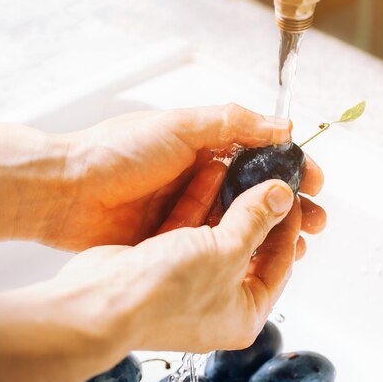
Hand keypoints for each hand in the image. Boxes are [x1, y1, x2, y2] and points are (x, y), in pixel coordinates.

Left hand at [46, 104, 298, 250]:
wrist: (65, 194)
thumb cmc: (116, 153)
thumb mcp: (179, 126)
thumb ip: (231, 123)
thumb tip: (281, 126)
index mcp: (206, 146)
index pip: (261, 155)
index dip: (291, 167)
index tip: (316, 181)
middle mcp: (202, 178)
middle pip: (258, 191)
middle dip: (291, 203)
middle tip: (316, 220)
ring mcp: (189, 210)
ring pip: (242, 220)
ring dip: (271, 229)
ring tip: (300, 244)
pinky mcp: (175, 237)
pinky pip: (215, 243)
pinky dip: (241, 248)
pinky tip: (261, 258)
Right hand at [55, 180, 313, 352]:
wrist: (100, 301)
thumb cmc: (165, 293)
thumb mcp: (226, 250)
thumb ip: (256, 219)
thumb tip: (281, 197)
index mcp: (244, 313)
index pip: (280, 264)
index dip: (288, 226)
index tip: (290, 195)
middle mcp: (218, 302)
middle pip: (250, 248)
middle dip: (260, 213)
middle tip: (270, 183)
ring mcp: (188, 283)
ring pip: (218, 235)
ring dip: (229, 204)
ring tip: (244, 171)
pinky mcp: (163, 264)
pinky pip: (189, 229)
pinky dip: (199, 203)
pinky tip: (210, 174)